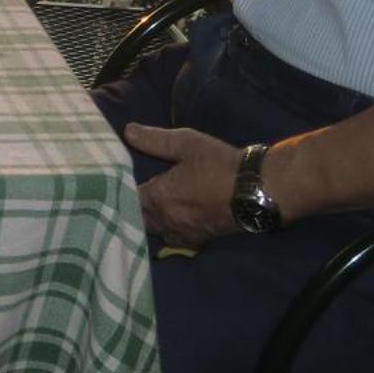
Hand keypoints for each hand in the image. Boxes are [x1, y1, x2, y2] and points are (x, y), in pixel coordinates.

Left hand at [125, 123, 241, 246]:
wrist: (257, 190)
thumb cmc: (220, 164)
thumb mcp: (187, 144)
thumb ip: (154, 139)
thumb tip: (128, 131)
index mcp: (159, 197)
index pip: (128, 196)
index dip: (122, 187)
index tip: (117, 179)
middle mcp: (166, 220)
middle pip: (138, 218)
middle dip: (133, 207)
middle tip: (131, 193)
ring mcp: (183, 233)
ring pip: (155, 231)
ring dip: (150, 221)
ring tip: (149, 207)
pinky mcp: (199, 240)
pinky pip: (174, 240)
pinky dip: (168, 231)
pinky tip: (172, 220)